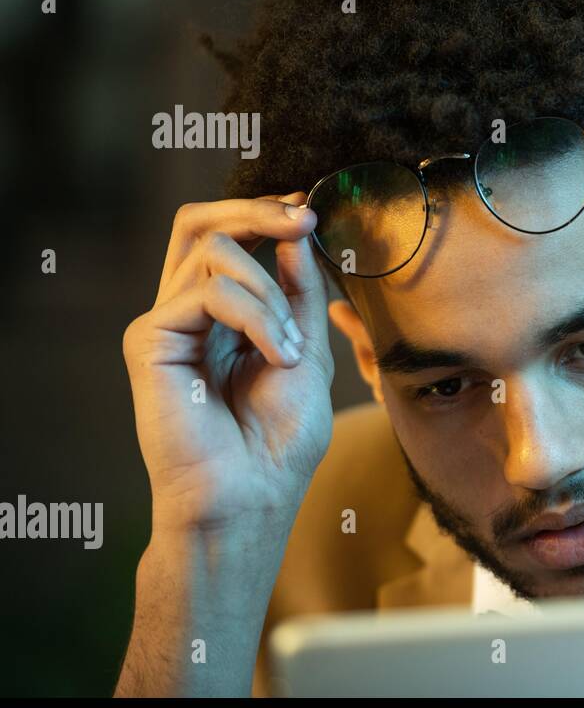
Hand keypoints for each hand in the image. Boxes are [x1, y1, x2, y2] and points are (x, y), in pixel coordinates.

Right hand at [122, 193, 334, 532]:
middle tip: (302, 217)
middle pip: (201, 223)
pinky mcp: (149, 339)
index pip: (230, 237)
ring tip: (291, 346)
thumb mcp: (308, 351)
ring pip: (213, 248)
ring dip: (271, 290)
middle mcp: (189, 313)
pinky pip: (208, 291)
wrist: (251, 498)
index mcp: (225, 316)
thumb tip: (293, 230)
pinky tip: (279, 355)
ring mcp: (166, 323)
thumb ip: (299, 292)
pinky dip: (256, 314)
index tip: (311, 213)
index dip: (267, 214)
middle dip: (258, 209)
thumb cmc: (280, 442)